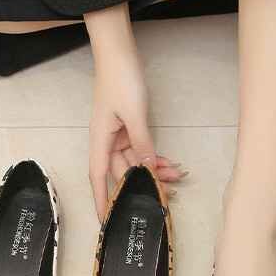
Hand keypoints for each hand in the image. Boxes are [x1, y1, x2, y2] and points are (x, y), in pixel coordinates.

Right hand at [89, 50, 185, 220]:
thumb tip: (146, 169)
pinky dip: (155, 156)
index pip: (99, 177)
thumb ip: (141, 143)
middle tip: (167, 196)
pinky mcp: (129, 128)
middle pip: (123, 172)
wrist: (120, 55)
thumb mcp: (133, 114)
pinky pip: (142, 149)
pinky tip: (171, 163)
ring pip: (136, 162)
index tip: (106, 221)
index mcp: (100, 141)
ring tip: (177, 177)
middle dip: (144, 184)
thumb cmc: (120, 81)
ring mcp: (118, 135)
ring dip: (155, 170)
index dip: (101, 200)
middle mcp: (107, 142)